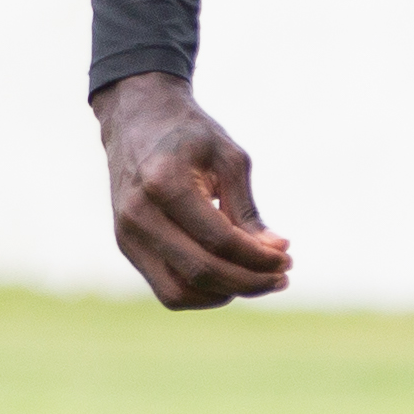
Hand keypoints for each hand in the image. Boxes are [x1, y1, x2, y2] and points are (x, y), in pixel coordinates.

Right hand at [94, 73, 291, 306]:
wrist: (136, 119)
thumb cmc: (190, 135)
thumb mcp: (229, 159)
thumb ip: (248, 209)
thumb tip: (277, 251)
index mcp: (164, 184)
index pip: (219, 241)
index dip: (258, 258)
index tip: (287, 257)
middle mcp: (138, 214)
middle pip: (200, 271)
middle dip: (249, 281)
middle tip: (282, 275)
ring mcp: (126, 235)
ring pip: (179, 292)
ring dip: (226, 293)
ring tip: (259, 279)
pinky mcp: (127, 247)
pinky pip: (167, 289)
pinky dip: (202, 294)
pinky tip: (230, 279)